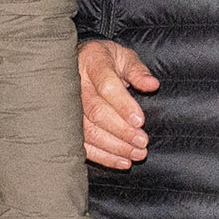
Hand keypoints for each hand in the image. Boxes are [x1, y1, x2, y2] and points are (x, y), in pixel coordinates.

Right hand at [80, 39, 158, 168]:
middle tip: (143, 141)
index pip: (106, 86)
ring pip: (88, 131)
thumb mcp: (123, 57)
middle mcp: (76, 85)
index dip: (123, 105)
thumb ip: (138, 71)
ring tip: (137, 153)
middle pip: (97, 112)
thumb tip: (152, 85)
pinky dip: (102, 156)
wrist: (77, 63)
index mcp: (93, 63)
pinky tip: (122, 161)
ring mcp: (68, 105)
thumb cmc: (105, 60)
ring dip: (114, 147)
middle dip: (122, 131)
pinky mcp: (66, 123)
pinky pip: (81, 143)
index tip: (140, 120)